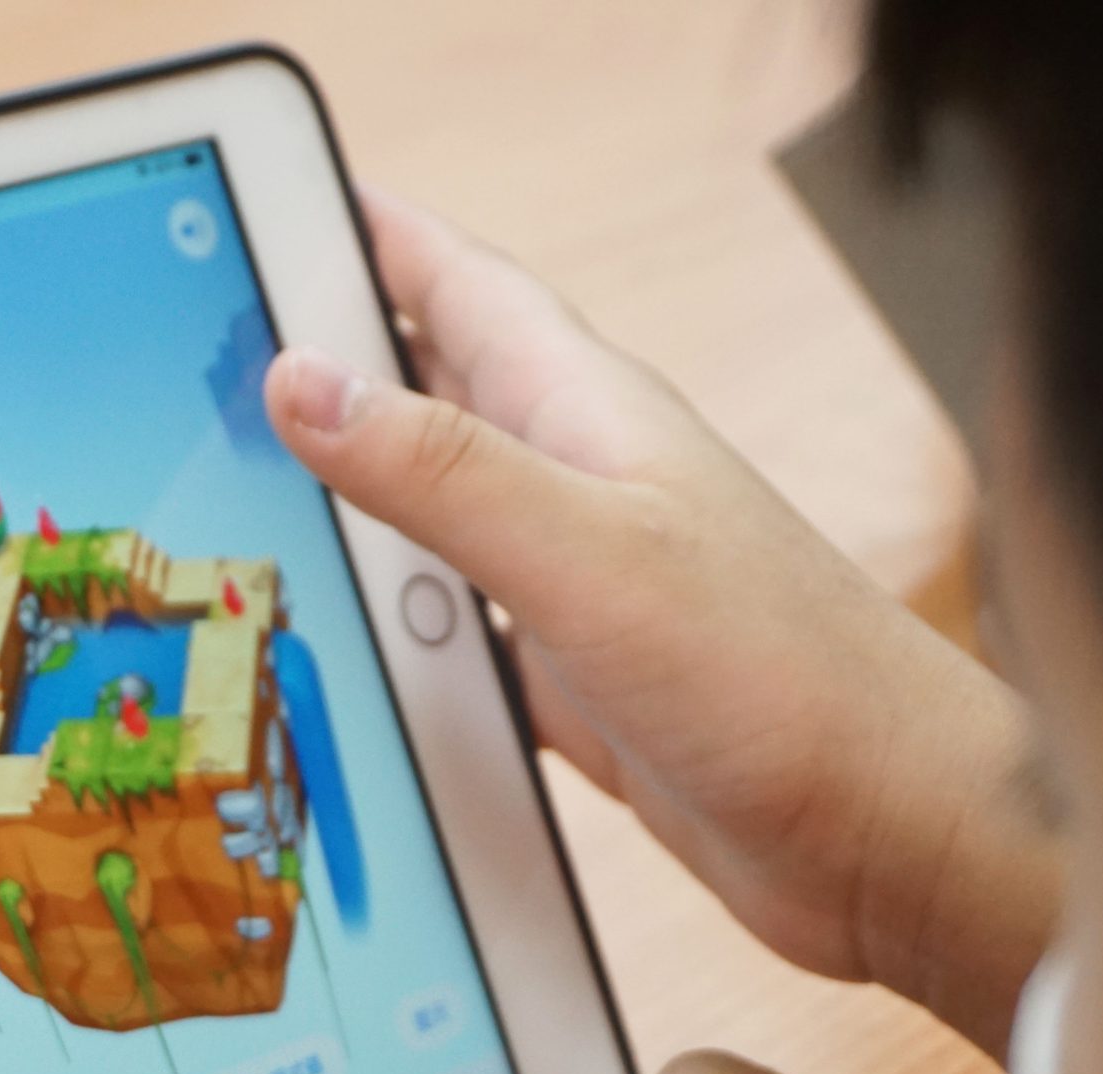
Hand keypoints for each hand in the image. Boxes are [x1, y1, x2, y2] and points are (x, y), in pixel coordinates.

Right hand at [266, 189, 1057, 1052]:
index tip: (268, 212)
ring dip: (347, 502)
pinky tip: (332, 648)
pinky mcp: (575, 681)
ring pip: (432, 514)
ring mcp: (576, 582)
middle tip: (208, 361)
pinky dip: (389, 626)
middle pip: (429, 391)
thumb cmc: (785, 679)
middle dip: (327, 366)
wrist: (893, 833)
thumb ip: (443, 472)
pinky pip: (455, 631)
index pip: (456, 283)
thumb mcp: (589, 555)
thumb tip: (300, 380)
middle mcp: (578, 482)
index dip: (364, 238)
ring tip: (235, 496)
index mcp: (587, 413)